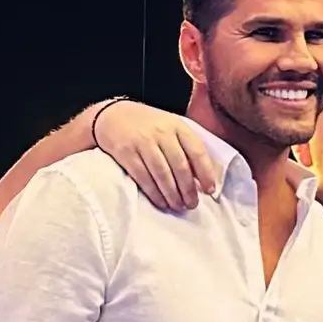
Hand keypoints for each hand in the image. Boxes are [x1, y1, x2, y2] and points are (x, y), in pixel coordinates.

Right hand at [95, 100, 216, 209]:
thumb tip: (201, 178)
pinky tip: (161, 202)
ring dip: (172, 194)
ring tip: (178, 206)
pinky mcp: (126, 152)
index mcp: (177, 126)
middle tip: (192, 205)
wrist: (112, 115)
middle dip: (188, 189)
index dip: (205, 172)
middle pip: (180, 166)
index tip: (210, 191)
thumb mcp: (170, 127)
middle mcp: (161, 133)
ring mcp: (143, 142)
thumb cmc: (148, 126)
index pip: (197, 150)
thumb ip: (185, 147)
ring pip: (162, 174)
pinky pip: (143, 177)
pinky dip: (154, 193)